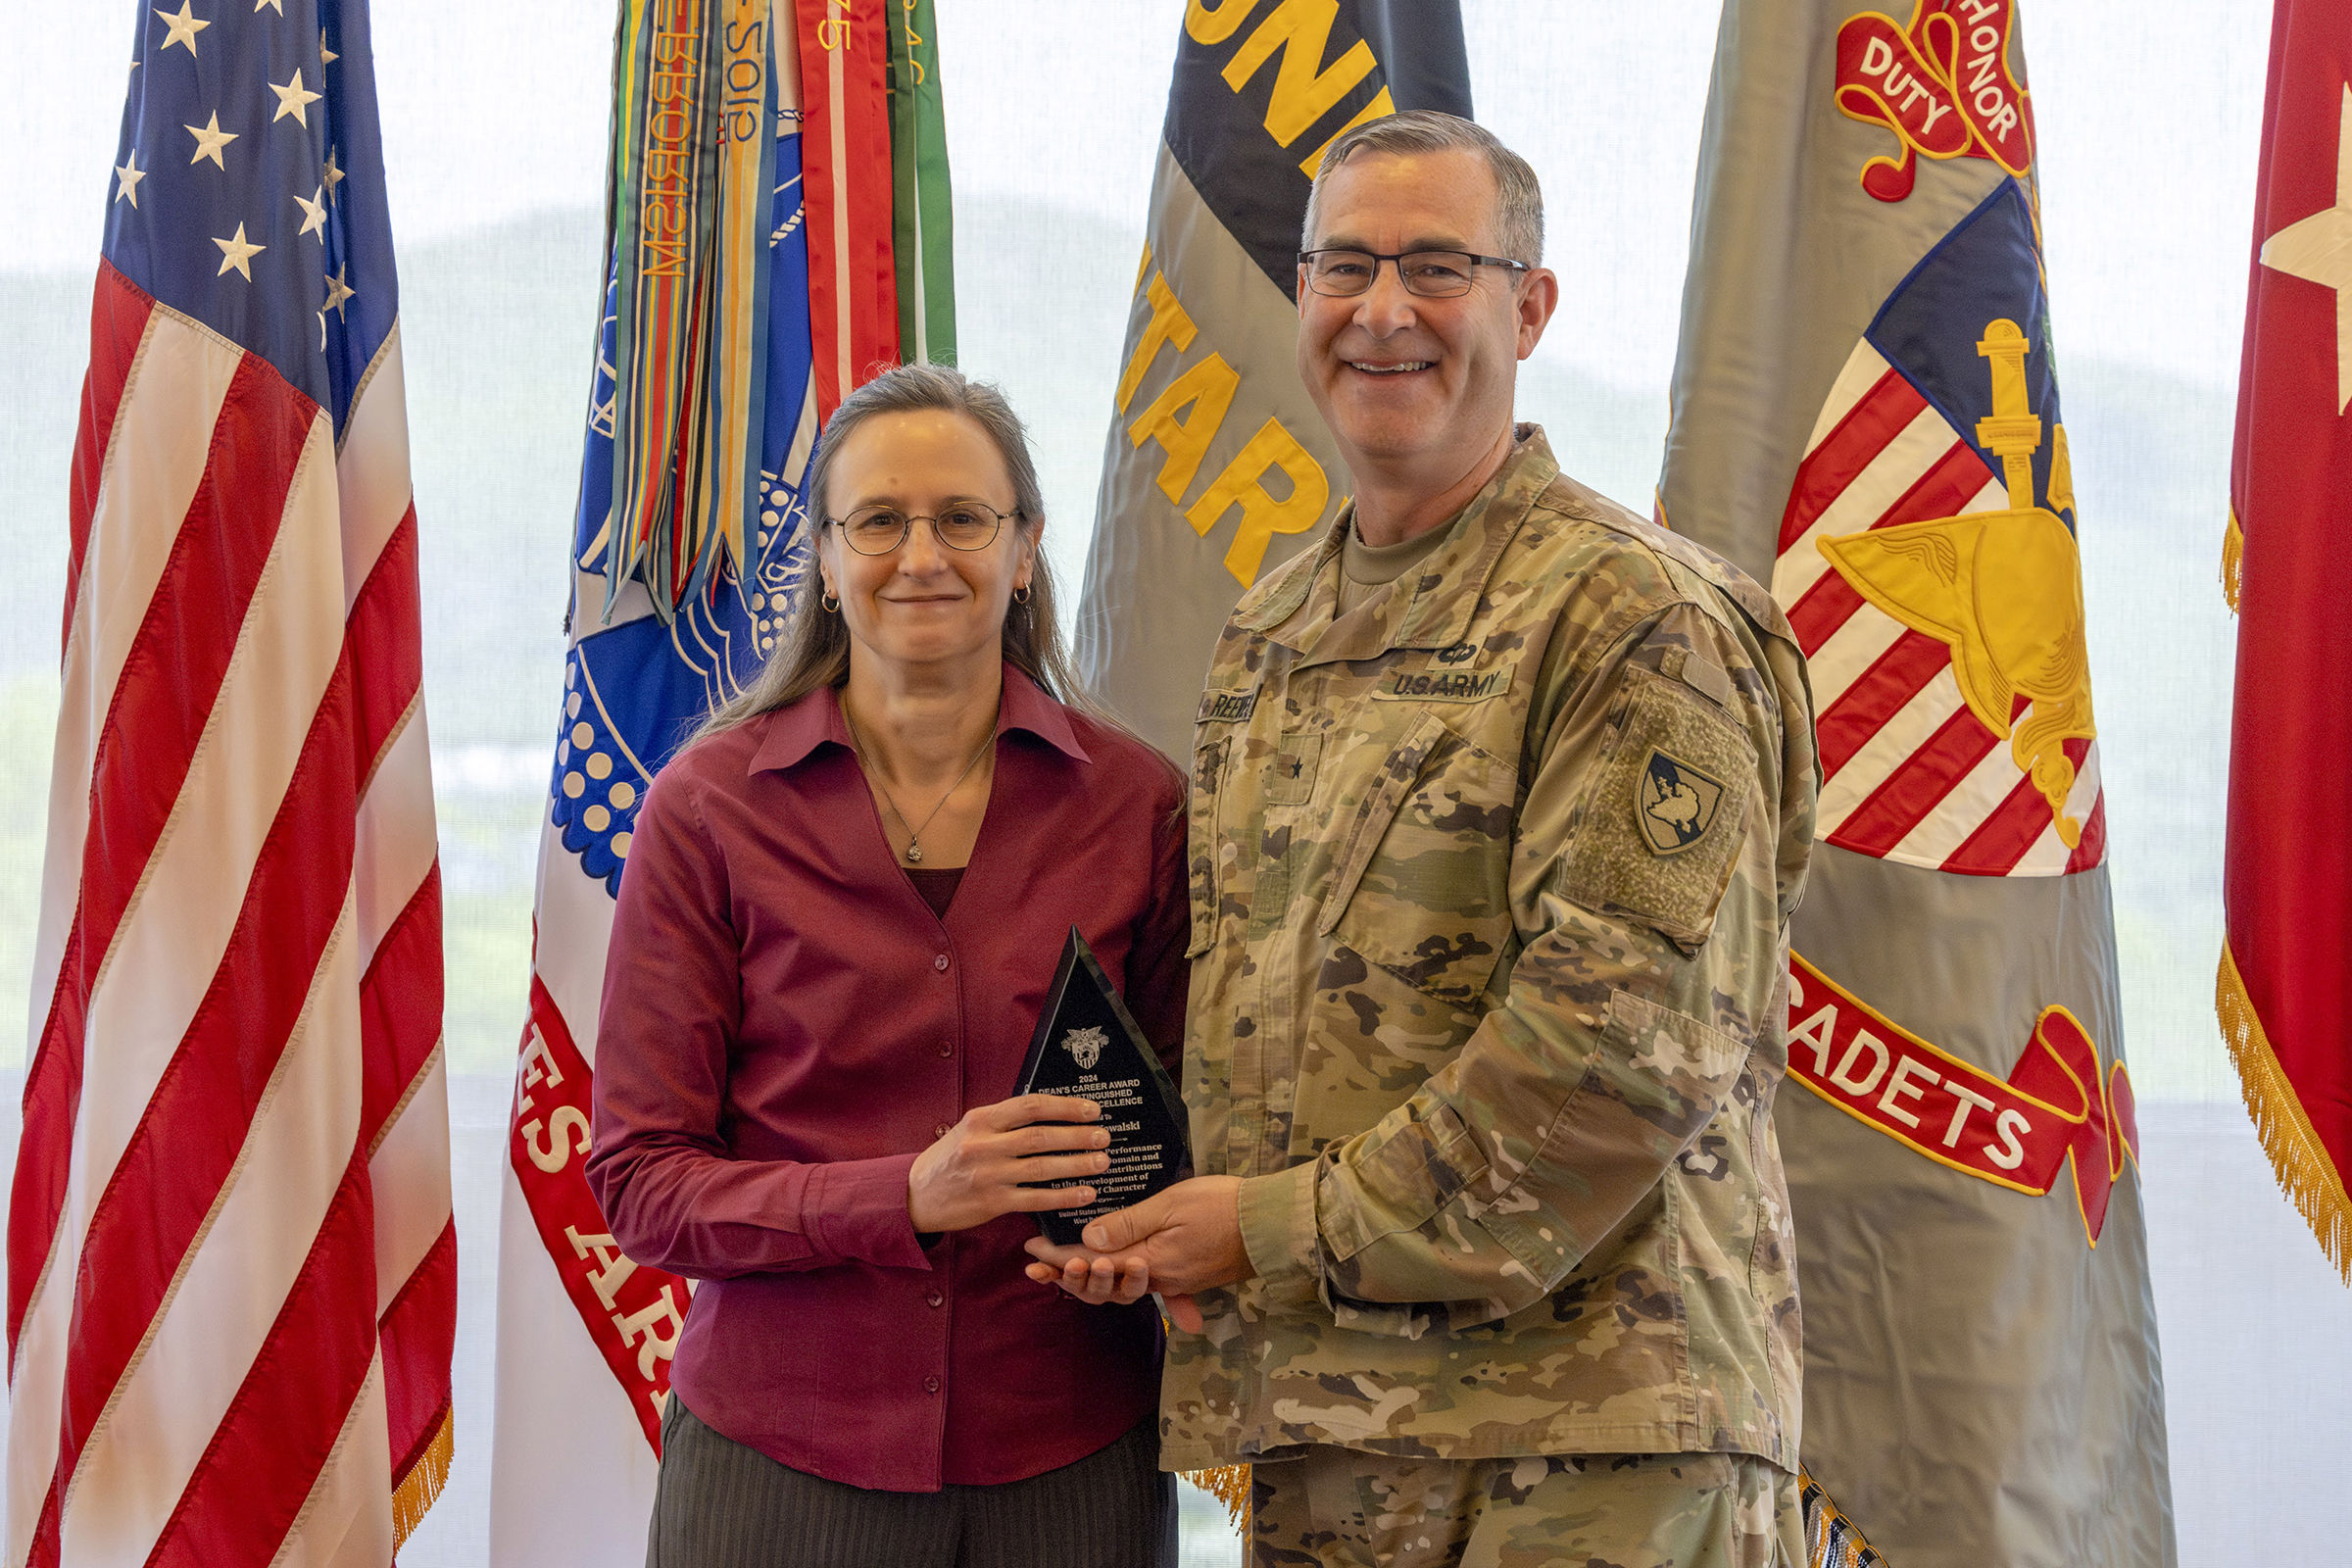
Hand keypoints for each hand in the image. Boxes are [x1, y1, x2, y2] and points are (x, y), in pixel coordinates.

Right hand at [907, 1094, 1109, 1233]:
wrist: (915, 1196)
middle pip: (1041, 1136)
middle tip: (1104, 1136)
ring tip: (1102, 1162)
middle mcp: (983, 1145)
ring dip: (1077, 1164)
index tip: (1092, 1109)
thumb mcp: (970, 1130)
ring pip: (1042, 1167)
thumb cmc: (950, 1160)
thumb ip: (1004, 1122)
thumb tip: (1052, 1114)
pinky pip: (1036, 1198)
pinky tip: (1084, 1194)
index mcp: (981, 1120)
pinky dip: (1064, 1196)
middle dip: (1078, 1135)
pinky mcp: (991, 1203)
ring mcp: (988, 1175)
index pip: (1030, 1106)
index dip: (1065, 1107)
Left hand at [1022, 1175, 1251, 1330]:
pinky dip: (1122, 1283)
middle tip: (1035, 1267)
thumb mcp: (1171, 1205)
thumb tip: (1088, 1240)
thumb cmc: (1223, 1206)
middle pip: (1103, 1286)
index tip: (1031, 1251)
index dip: (1058, 1259)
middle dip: (1065, 1277)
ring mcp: (1175, 1282)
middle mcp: (1160, 1280)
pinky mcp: (1188, 1277)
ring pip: (1122, 1288)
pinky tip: (1112, 1276)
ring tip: (1063, 1271)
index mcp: (1151, 1263)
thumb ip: (1129, 1224)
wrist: (1273, 1224)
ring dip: (1090, 1283)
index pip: (1093, 1264)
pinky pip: (1146, 1286)